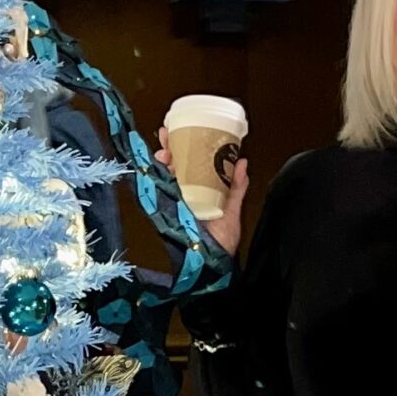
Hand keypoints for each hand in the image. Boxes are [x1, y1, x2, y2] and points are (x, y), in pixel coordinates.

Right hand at [157, 129, 249, 253]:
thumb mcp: (232, 209)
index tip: (183, 132)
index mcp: (201, 191)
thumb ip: (237, 187)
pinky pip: (158, 194)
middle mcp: (186, 195)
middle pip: (175, 166)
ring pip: (164, 177)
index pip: (191, 164)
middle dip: (169, 149)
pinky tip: (156, 169)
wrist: (214, 263)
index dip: (186, 147)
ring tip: (163, 152)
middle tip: (166, 135)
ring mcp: (175, 203)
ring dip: (162, 162)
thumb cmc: (223, 243)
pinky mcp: (168, 213)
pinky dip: (154, 181)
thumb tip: (241, 162)